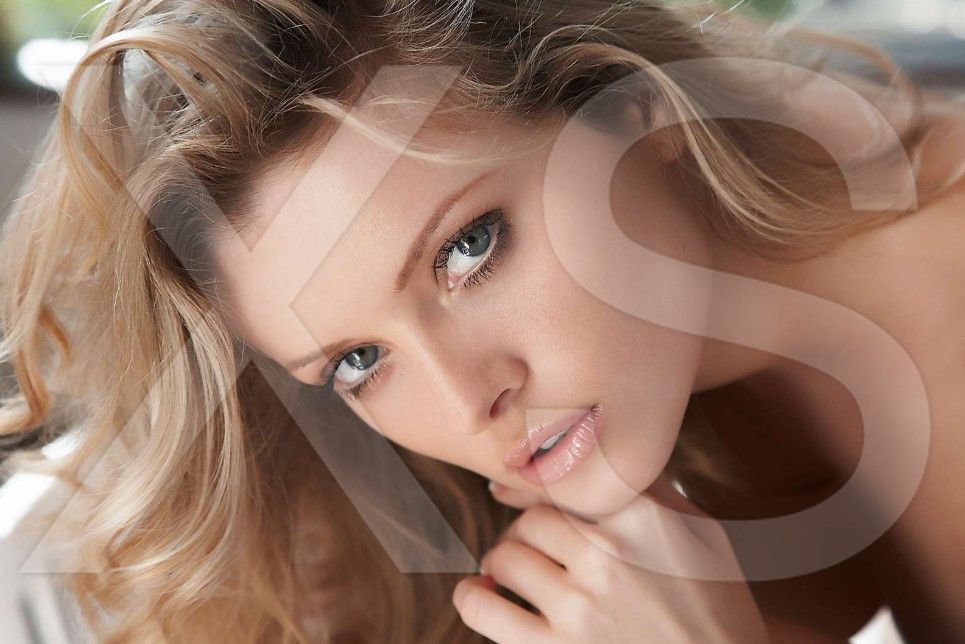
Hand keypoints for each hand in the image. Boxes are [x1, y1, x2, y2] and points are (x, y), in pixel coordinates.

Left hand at [454, 475, 768, 643]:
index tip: (509, 490)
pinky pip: (485, 609)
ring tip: (506, 573)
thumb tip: (584, 461)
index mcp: (644, 520)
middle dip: (523, 533)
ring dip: (499, 563)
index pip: (564, 483)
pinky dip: (471, 597)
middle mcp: (610, 556)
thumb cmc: (718, 610)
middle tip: (527, 548)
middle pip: (531, 520)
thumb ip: (651, 492)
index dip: (530, 486)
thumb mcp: (702, 537)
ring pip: (506, 558)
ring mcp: (582, 607)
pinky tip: (480, 595)